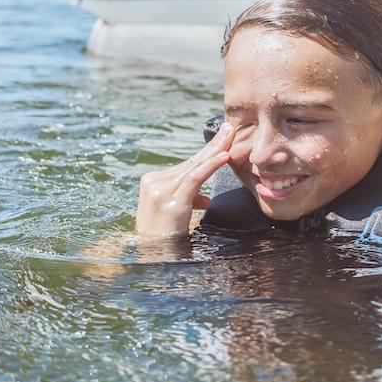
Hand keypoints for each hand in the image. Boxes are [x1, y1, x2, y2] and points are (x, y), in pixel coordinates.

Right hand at [135, 122, 234, 237]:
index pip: (187, 165)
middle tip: (229, 128)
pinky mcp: (172, 201)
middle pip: (191, 161)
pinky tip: (224, 156)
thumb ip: (188, 199)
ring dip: (216, 151)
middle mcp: (154, 181)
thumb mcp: (174, 213)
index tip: (223, 139)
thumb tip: (205, 198)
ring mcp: (161, 190)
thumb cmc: (163, 236)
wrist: (150, 254)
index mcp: (153, 181)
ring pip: (194, 167)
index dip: (207, 152)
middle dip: (213, 145)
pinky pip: (195, 179)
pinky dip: (211, 166)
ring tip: (231, 138)